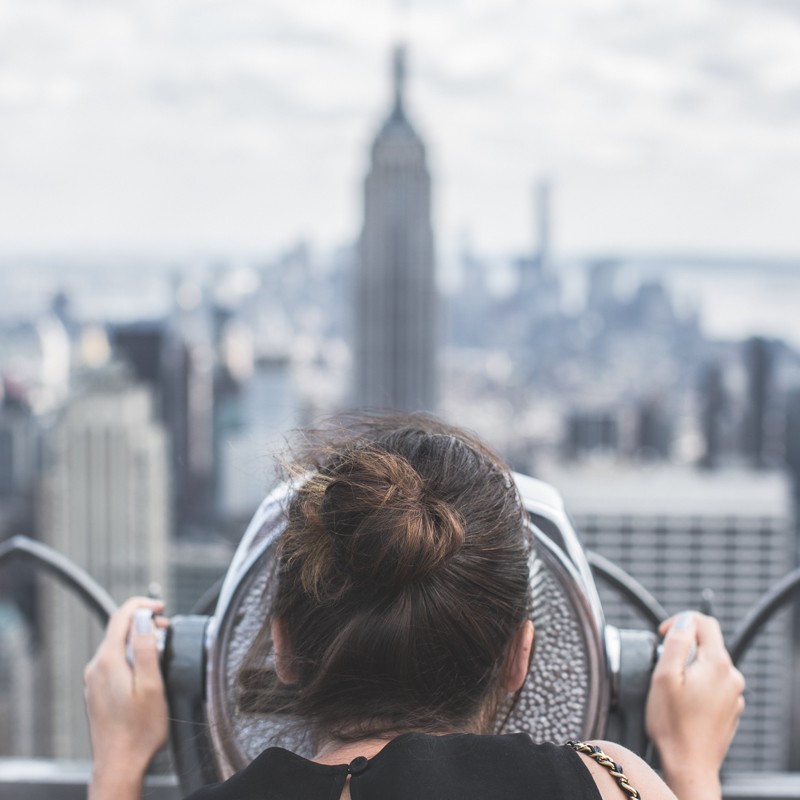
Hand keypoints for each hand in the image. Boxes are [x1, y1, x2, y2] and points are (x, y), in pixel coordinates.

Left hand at [84, 597, 169, 799]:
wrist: (119, 764)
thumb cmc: (138, 731)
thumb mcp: (152, 685)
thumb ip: (145, 649)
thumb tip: (143, 620)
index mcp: (108, 662)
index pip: (121, 616)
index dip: (142, 605)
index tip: (161, 608)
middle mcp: (96, 668)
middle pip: (118, 630)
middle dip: (144, 623)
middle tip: (167, 630)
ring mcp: (94, 681)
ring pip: (116, 646)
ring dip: (138, 640)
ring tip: (160, 650)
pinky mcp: (97, 692)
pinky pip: (113, 662)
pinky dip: (130, 656)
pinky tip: (145, 670)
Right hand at [645, 612, 744, 798]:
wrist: (689, 765)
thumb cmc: (673, 725)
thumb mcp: (664, 676)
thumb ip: (675, 642)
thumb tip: (684, 622)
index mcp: (717, 664)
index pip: (704, 623)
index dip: (680, 621)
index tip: (662, 634)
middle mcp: (732, 676)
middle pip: (707, 643)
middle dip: (683, 646)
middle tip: (663, 666)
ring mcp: (734, 694)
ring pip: (709, 664)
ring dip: (690, 667)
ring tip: (672, 688)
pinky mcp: (731, 708)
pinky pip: (713, 683)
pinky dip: (698, 684)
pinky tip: (683, 702)